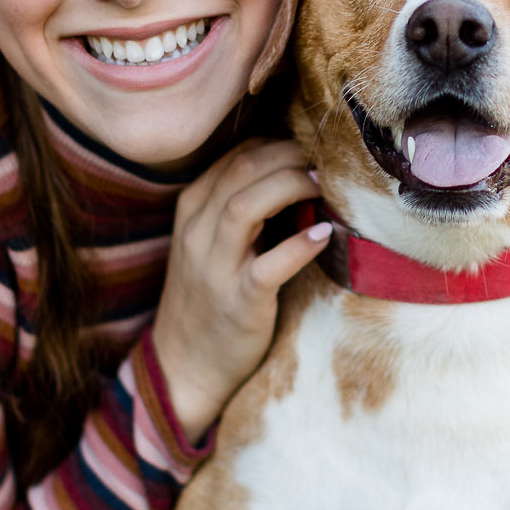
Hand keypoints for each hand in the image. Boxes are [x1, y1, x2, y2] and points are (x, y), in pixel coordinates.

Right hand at [150, 138, 329, 440]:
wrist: (184, 365)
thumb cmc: (208, 298)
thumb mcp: (209, 243)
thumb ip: (238, 207)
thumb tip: (295, 170)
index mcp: (190, 210)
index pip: (235, 156)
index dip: (278, 144)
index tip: (310, 149)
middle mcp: (196, 232)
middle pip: (242, 169)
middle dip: (290, 155)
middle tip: (326, 161)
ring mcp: (214, 268)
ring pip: (246, 205)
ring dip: (291, 186)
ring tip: (324, 186)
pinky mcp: (238, 302)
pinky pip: (269, 266)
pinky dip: (299, 246)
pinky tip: (325, 234)